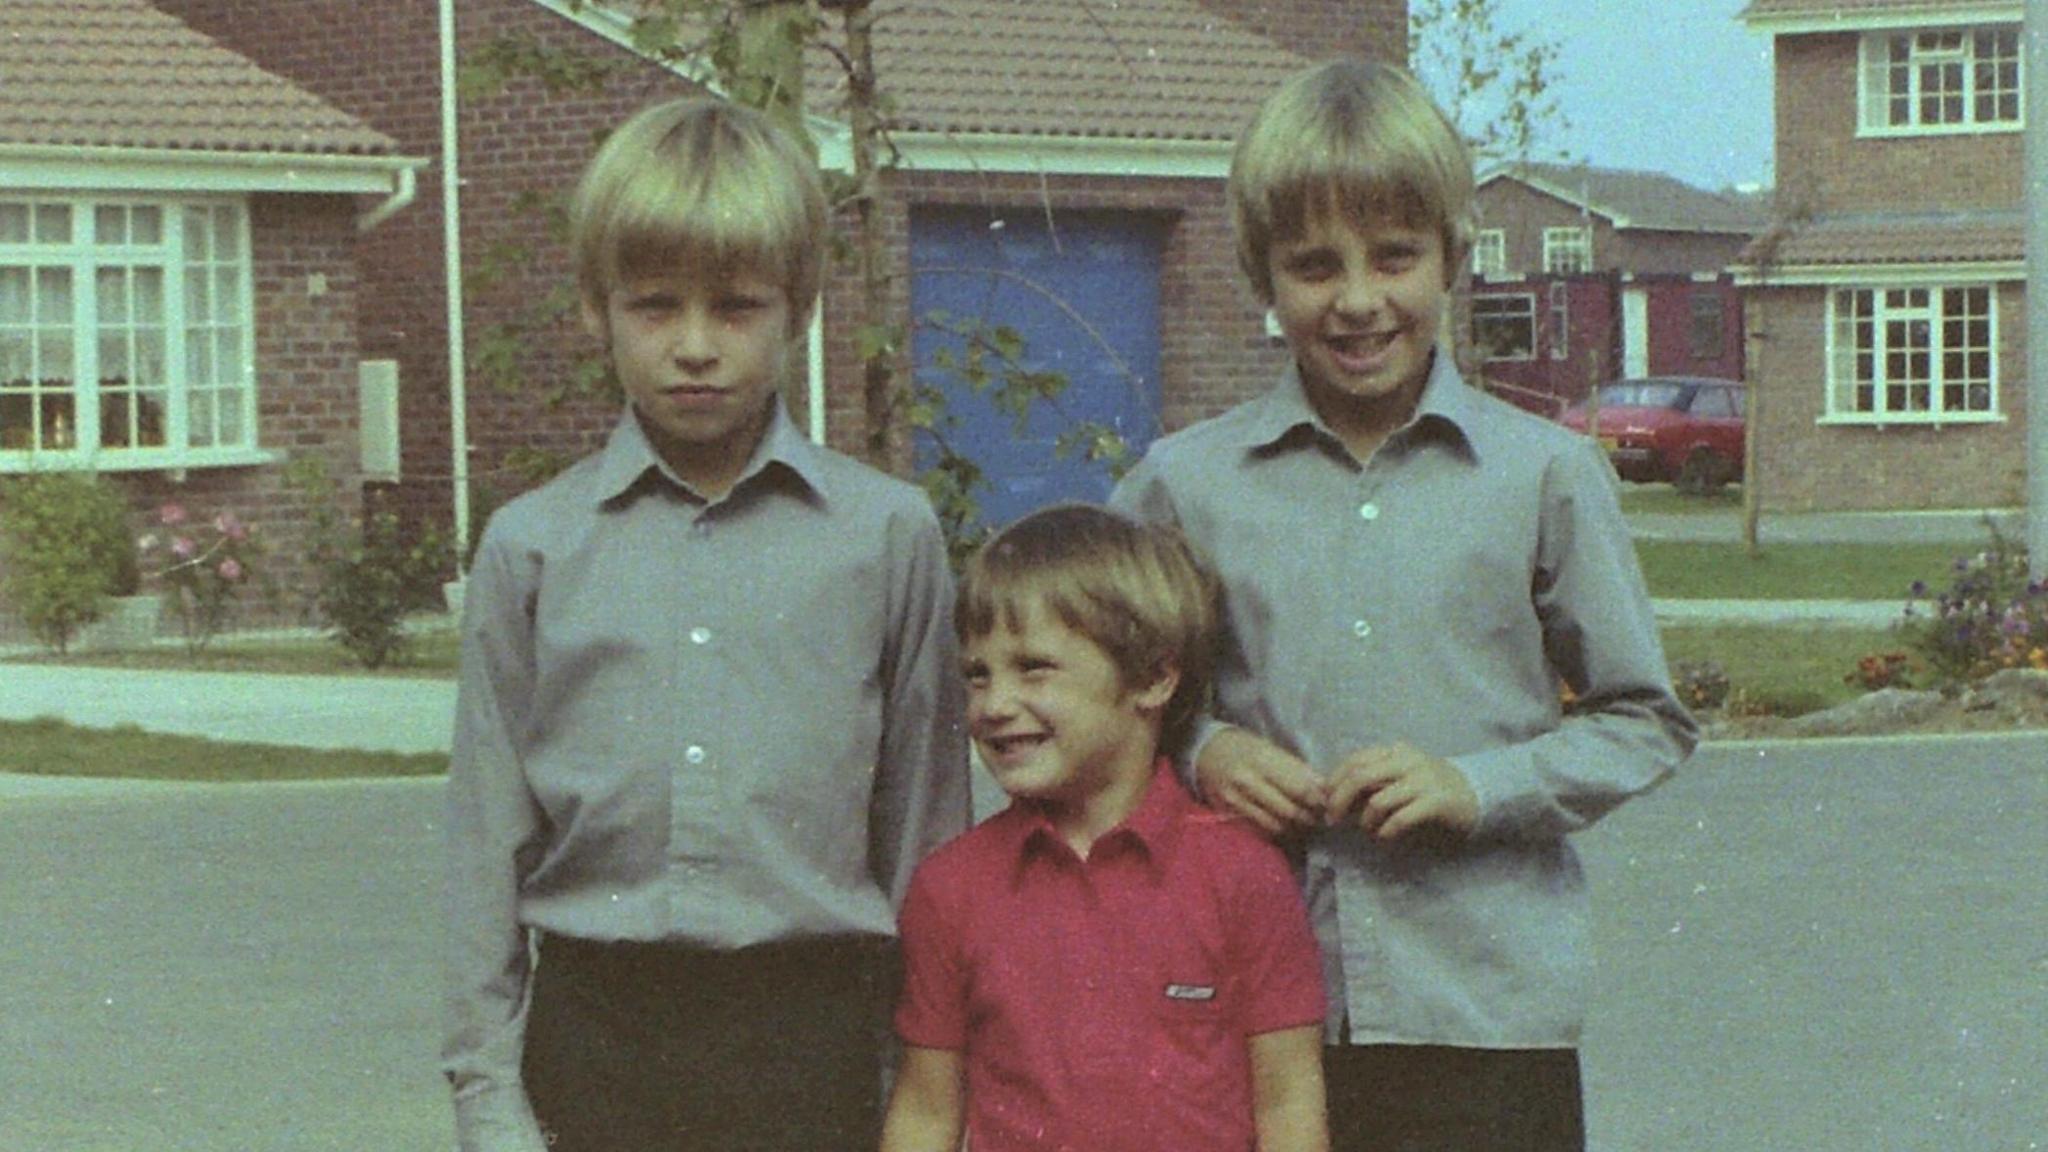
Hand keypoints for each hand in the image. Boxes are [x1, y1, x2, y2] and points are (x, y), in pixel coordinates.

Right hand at [1196, 728, 1326, 837]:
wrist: (1203, 752)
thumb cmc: (1242, 747)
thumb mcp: (1268, 747)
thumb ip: (1294, 768)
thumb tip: (1323, 787)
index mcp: (1261, 758)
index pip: (1299, 786)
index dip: (1318, 799)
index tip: (1328, 802)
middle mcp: (1247, 780)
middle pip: (1289, 810)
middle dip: (1309, 817)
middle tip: (1318, 817)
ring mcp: (1235, 800)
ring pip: (1274, 825)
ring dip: (1293, 827)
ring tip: (1302, 822)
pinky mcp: (1226, 814)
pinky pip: (1258, 831)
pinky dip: (1274, 831)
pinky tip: (1281, 825)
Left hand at [1325, 743, 1477, 842]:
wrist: (1474, 794)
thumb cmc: (1427, 787)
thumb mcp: (1398, 775)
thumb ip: (1370, 780)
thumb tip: (1331, 794)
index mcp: (1395, 751)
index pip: (1354, 761)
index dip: (1333, 782)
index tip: (1323, 801)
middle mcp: (1407, 760)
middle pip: (1360, 777)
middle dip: (1339, 801)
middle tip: (1332, 820)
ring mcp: (1423, 780)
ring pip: (1378, 801)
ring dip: (1365, 820)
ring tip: (1368, 829)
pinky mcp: (1436, 801)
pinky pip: (1400, 818)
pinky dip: (1386, 831)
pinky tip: (1385, 836)